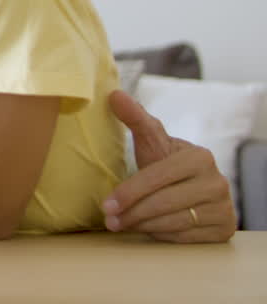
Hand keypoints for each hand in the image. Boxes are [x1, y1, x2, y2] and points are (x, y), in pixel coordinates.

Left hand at [102, 90, 235, 242]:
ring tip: (120, 225)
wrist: (194, 186)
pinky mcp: (226, 229)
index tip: (105, 204)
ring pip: (174, 222)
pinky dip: (162, 235)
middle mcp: (218, 182)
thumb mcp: (152, 140)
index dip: (128, 191)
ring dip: (142, 225)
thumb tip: (114, 94)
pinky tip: (146, 230)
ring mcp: (225, 206)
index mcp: (200, 157)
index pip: (156, 177)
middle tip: (109, 220)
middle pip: (164, 202)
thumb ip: (135, 118)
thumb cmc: (166, 162)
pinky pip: (186, 237)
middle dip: (132, 212)